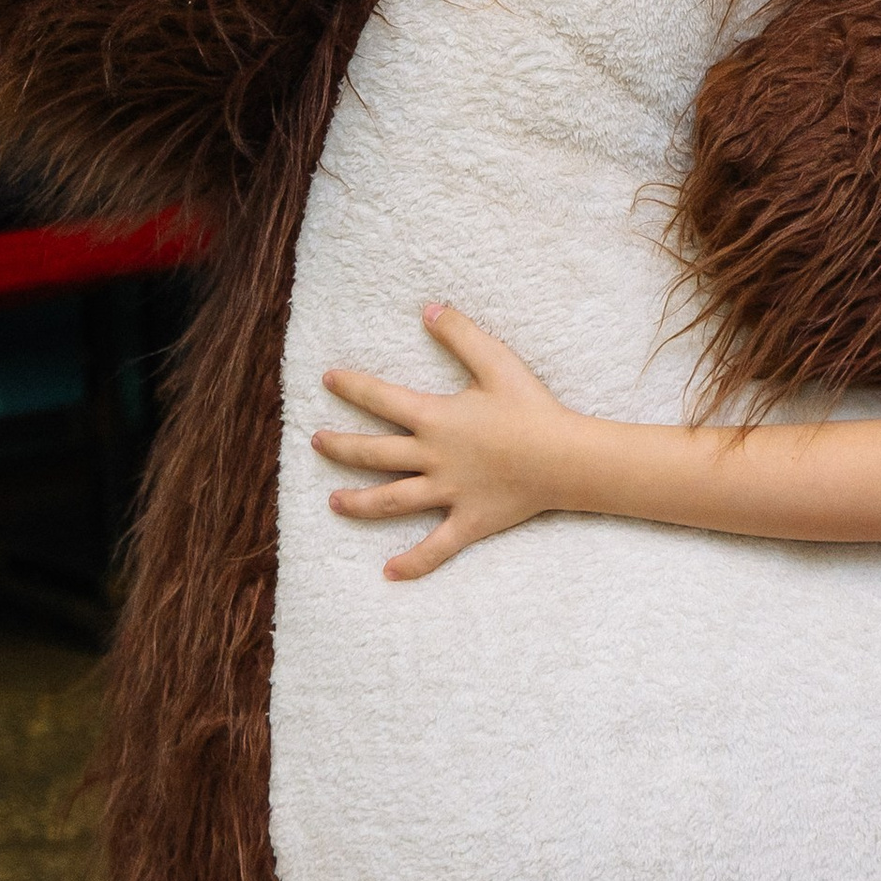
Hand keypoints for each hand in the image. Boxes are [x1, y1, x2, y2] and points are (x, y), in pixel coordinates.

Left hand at [314, 305, 579, 579]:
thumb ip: (460, 334)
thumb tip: (429, 308)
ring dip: (358, 503)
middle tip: (316, 442)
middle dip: (341, 447)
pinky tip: (389, 572)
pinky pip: (435, 547)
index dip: (352, 388)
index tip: (327, 380)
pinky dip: (412, 562)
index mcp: (436, 418)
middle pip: (374, 454)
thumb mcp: (496, 360)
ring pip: (391, 501)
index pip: (382, 400)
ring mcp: (447, 493)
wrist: (564, 457)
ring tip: (332, 502)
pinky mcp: (467, 522)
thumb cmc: (530, 406)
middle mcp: (433, 458)